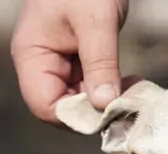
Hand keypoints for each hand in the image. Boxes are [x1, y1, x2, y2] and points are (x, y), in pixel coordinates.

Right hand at [12, 0, 128, 122]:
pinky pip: (91, 87)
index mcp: (32, 55)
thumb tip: (105, 105)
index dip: (74, 117)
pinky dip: (111, 90)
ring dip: (107, 102)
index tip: (108, 113)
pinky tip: (132, 83)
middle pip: (62, 109)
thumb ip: (100, 63)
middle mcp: (41, 64)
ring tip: (135, 91)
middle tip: (129, 104)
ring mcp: (59, 63)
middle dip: (95, 112)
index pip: (45, 106)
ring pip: (80, 101)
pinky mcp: (77, 60)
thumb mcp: (96, 21)